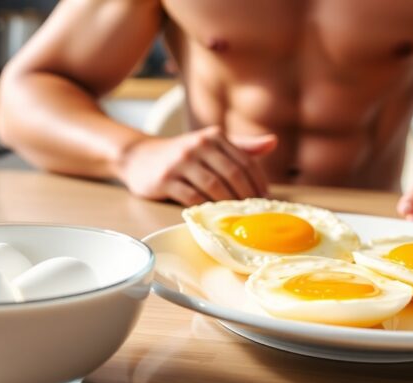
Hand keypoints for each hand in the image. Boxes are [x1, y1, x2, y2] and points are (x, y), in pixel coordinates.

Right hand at [117, 126, 276, 205]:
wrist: (140, 157)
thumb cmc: (182, 155)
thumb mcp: (210, 145)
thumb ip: (241, 146)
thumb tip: (272, 143)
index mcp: (213, 136)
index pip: (245, 160)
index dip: (258, 182)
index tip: (266, 200)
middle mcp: (198, 145)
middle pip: (233, 173)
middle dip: (247, 196)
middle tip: (255, 213)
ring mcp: (180, 162)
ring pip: (214, 186)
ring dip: (229, 203)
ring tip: (238, 217)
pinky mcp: (165, 179)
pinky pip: (192, 197)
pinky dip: (206, 208)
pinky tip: (214, 217)